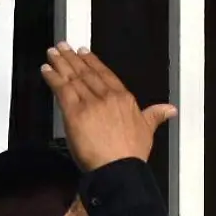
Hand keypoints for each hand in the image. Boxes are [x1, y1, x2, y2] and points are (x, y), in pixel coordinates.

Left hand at [42, 43, 175, 170]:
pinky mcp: (75, 113)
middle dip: (72, 58)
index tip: (84, 52)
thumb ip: (155, 115)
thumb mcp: (148, 130)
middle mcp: (107, 96)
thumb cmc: (130, 154)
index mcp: (124, 98)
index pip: (105, 74)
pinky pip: (62, 90)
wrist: (119, 168)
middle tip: (62, 47)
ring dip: (60, 64)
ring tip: (52, 53)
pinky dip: (53, 78)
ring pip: (73, 78)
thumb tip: (169, 110)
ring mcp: (91, 103)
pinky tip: (46, 70)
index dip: (92, 62)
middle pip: (86, 72)